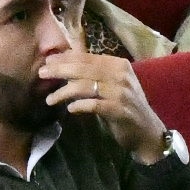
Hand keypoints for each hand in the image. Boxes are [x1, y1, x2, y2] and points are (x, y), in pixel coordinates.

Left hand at [37, 51, 167, 163]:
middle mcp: (121, 75)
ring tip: (49, 99)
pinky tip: (69, 109)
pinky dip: (79, 106)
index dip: (65, 58)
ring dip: (64, 92)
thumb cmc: (125, 106)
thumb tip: (65, 62)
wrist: (147, 131)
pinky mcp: (119, 110)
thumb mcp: (112, 84)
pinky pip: (94, 105)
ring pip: (86, 86)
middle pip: (84, 69)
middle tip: (42, 74)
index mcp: (118, 64)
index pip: (87, 57)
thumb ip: (93, 73)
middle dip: (60, 70)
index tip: (47, 61)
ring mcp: (121, 92)